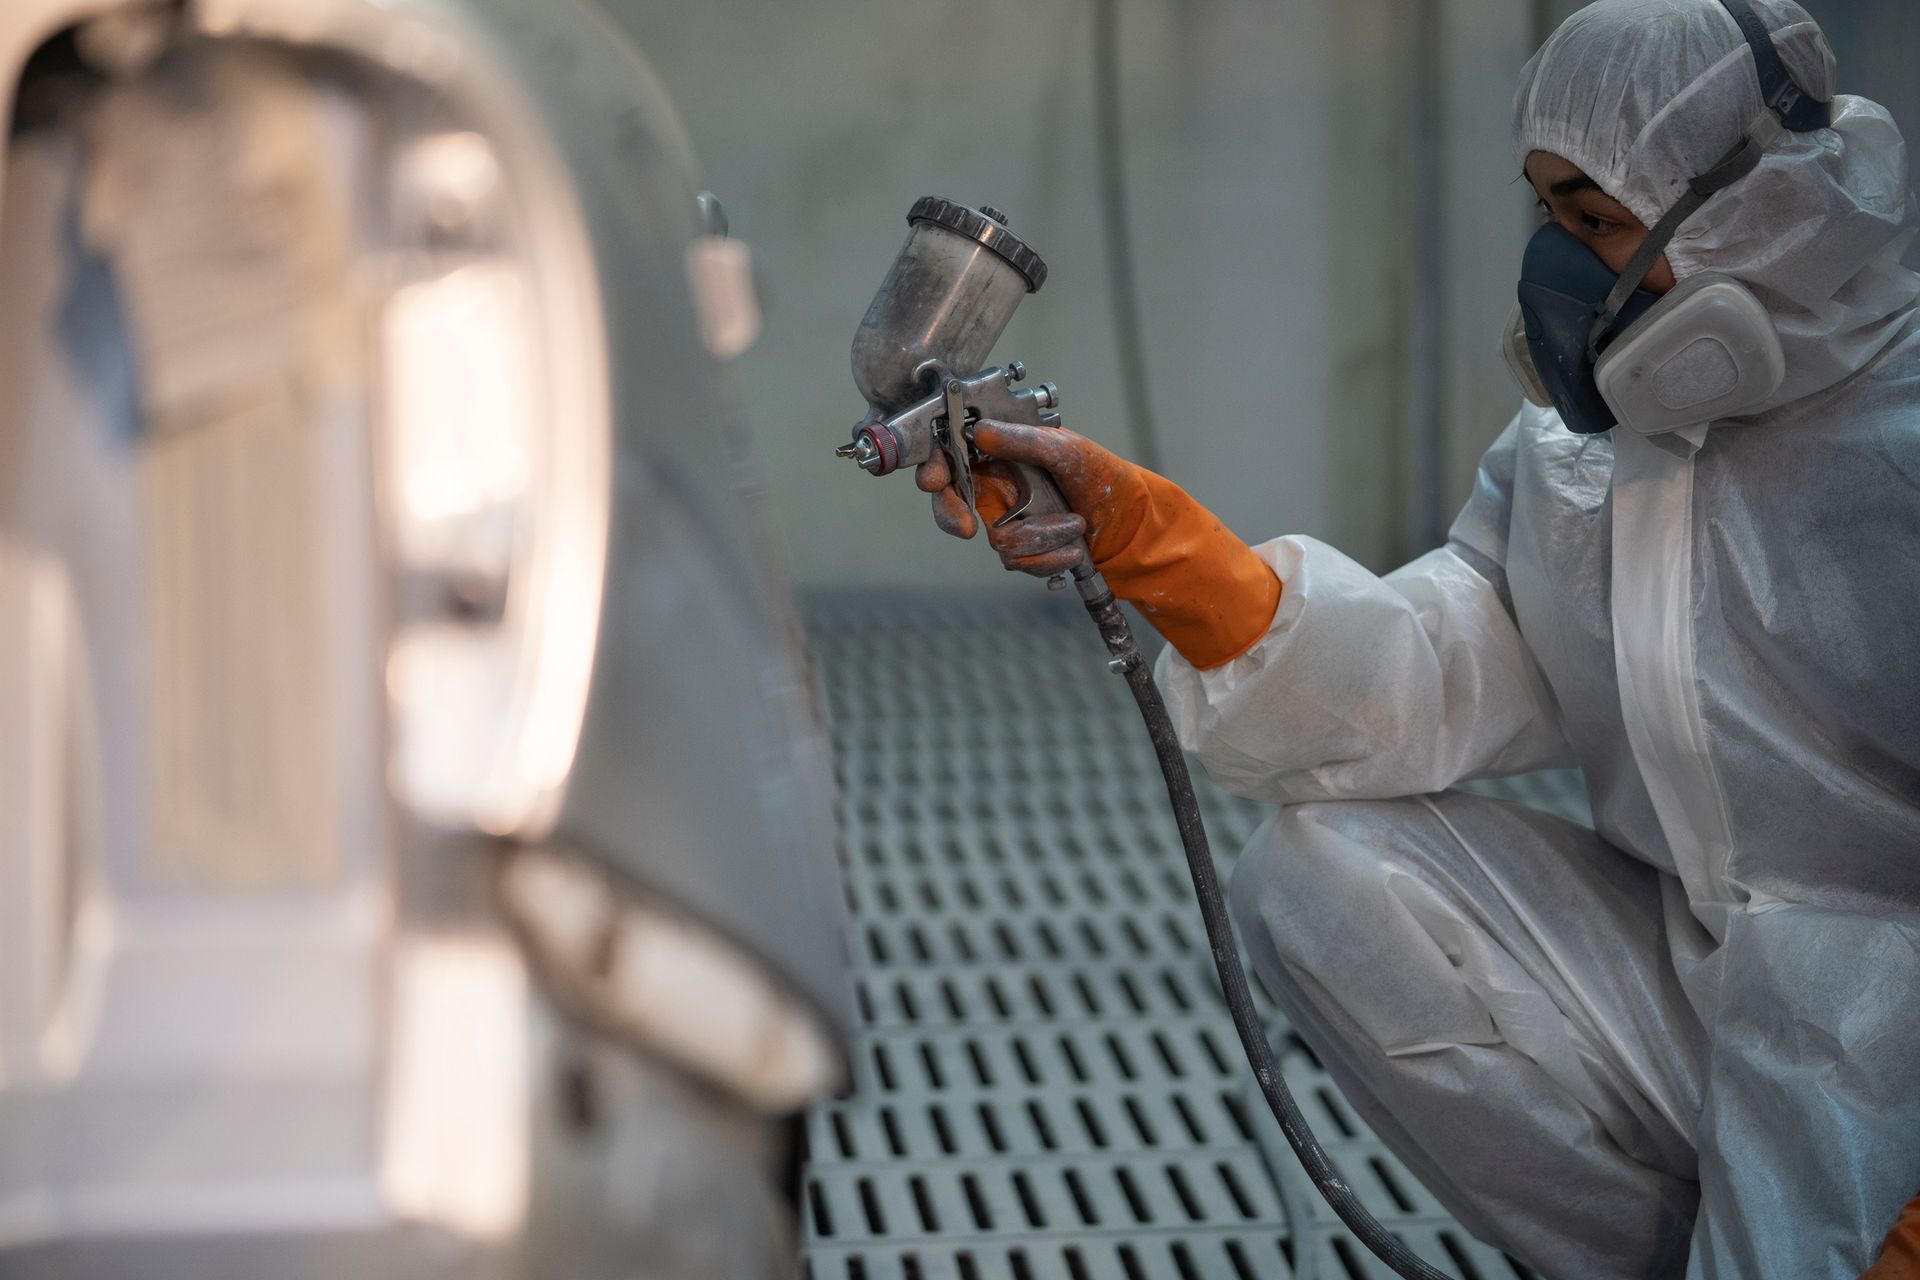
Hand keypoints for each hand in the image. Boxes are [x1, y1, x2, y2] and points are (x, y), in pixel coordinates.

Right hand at [916, 417, 1280, 669]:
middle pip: (952, 505)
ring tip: (1074, 525)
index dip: (933, 469)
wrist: (1133, 522)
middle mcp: (999, 488)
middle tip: (970, 527)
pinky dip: (1050, 557)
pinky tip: (1073, 546)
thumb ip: (1019, 440)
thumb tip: (980, 431)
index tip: (932, 480)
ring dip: (1040, 537)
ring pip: (996, 540)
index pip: (950, 459)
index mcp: (1002, 455)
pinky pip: (1019, 562)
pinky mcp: (1025, 551)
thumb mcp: (1064, 448)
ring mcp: (1010, 521)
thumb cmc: (1102, 475)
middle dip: (956, 516)